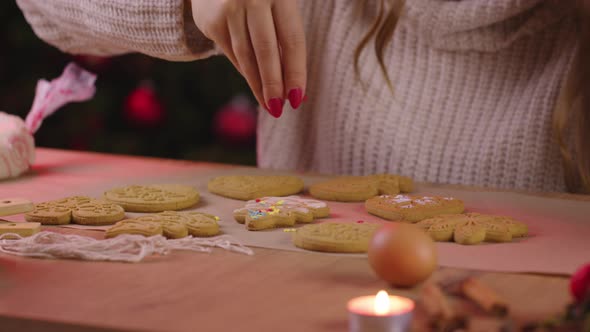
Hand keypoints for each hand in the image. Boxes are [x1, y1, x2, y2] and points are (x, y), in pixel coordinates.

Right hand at [190, 0, 306, 117]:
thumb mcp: (280, 2)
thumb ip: (286, 35)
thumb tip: (295, 85)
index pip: (292, 39)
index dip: (296, 72)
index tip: (298, 98)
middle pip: (266, 50)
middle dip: (273, 84)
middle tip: (279, 109)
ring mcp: (228, 9)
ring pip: (246, 56)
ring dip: (257, 84)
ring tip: (268, 105)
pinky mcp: (210, 21)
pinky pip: (231, 53)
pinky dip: (245, 70)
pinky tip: (254, 82)